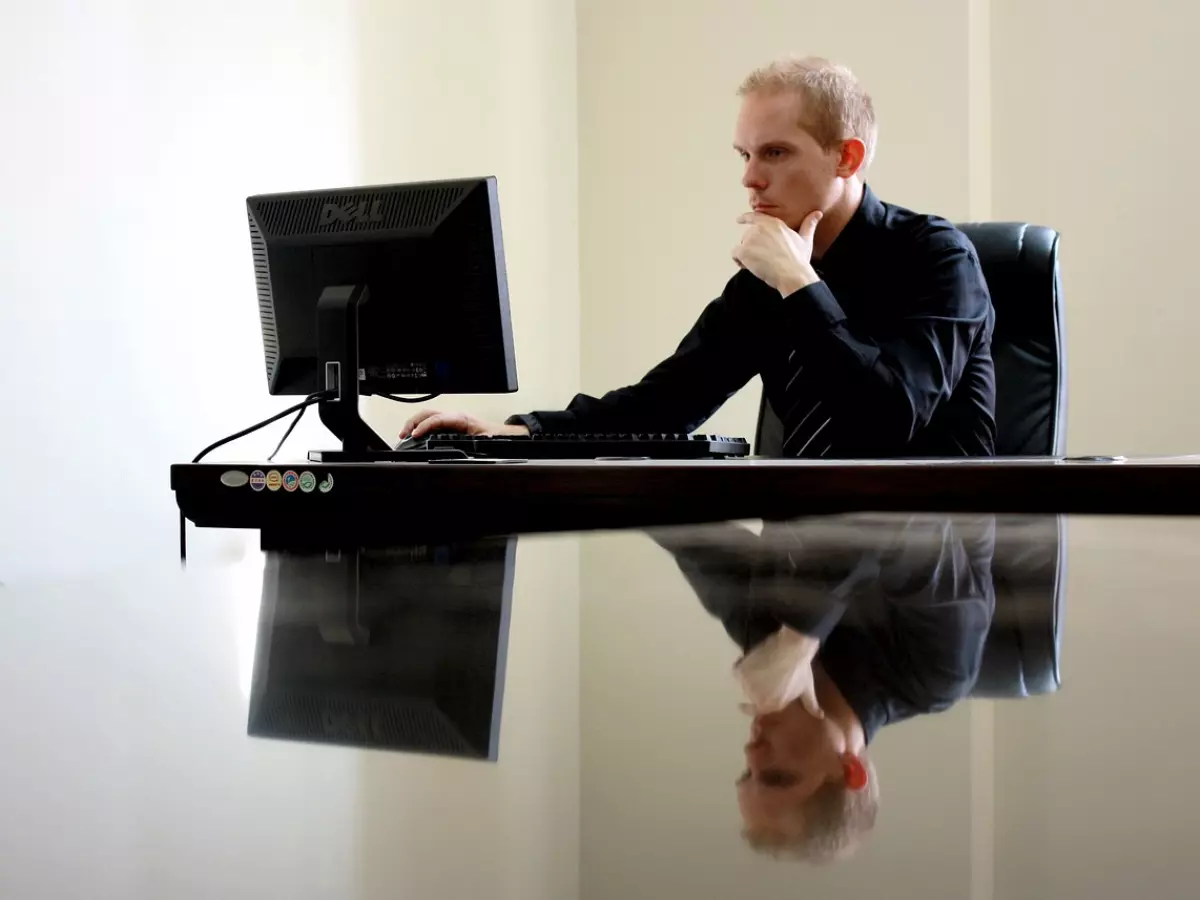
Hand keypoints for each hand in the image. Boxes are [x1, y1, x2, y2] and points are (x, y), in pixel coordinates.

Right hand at [399, 409, 529, 439]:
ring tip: (404, 435)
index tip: (415, 435)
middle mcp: (454, 416)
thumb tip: (469, 449)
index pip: (438, 419)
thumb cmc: (492, 436)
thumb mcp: (485, 442)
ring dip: (414, 423)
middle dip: (413, 422)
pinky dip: (419, 426)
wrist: (498, 434)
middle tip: (403, 435)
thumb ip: (476, 445)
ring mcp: (449, 419)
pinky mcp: (448, 424)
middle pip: (428, 413)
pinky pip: (430, 421)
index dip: (425, 426)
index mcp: (462, 419)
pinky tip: (414, 435)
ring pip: (427, 415)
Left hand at [733, 209, 821, 295]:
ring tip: (760, 264)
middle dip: (752, 248)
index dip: (746, 218)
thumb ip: (809, 224)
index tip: (739, 220)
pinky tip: (751, 267)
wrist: (792, 273)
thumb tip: (817, 214)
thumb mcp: (805, 239)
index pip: (755, 216)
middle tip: (764, 260)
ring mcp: (751, 238)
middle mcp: (760, 228)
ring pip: (741, 246)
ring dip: (747, 256)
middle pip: (747, 236)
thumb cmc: (799, 259)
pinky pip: (735, 254)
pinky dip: (740, 262)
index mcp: (774, 223)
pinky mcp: (744, 250)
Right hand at [734, 625, 823, 718]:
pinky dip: (742, 666)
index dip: (749, 708)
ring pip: (745, 682)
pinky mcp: (741, 669)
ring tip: (760, 665)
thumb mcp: (807, 689)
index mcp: (771, 705)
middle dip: (756, 688)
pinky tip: (751, 660)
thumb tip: (820, 716)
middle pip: (752, 695)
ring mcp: (747, 684)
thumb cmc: (801, 671)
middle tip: (765, 676)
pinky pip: (738, 670)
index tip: (741, 706)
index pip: (756, 710)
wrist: (791, 648)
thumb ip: (811, 705)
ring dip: (749, 676)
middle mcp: (756, 697)